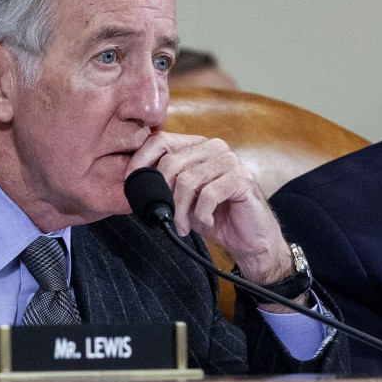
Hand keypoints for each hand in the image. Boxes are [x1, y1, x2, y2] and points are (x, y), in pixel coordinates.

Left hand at [126, 131, 293, 284]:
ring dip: (180, 210)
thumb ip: (163, 187)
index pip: (162, 140)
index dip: (142, 160)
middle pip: (172, 162)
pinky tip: (207, 222)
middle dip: (163, 195)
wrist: (250, 240)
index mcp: (198, 147)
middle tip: (165, 217)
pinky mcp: (241, 179)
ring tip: (183, 226)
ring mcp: (230, 161)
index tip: (131, 183)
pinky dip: (201, 214)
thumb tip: (135, 184)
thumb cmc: (215, 217)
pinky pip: (208, 194)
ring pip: (188, 180)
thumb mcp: (183, 200)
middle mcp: (214, 148)